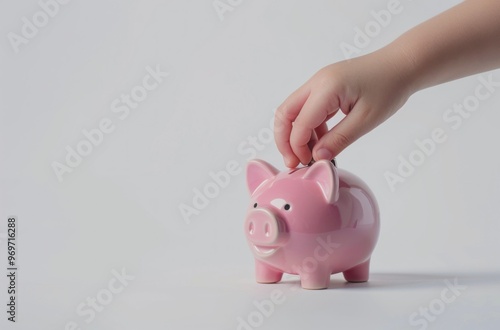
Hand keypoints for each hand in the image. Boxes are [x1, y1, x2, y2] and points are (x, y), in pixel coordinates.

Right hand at [274, 49, 413, 167]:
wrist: (403, 64)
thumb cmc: (390, 87)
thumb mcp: (366, 119)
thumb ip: (339, 139)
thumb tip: (317, 157)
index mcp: (327, 88)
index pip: (299, 123)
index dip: (298, 147)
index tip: (308, 164)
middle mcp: (317, 82)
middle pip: (285, 113)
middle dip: (284, 140)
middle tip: (294, 162)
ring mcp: (319, 83)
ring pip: (293, 112)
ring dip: (296, 135)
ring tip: (310, 155)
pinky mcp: (324, 88)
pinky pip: (307, 109)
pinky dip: (308, 128)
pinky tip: (320, 142)